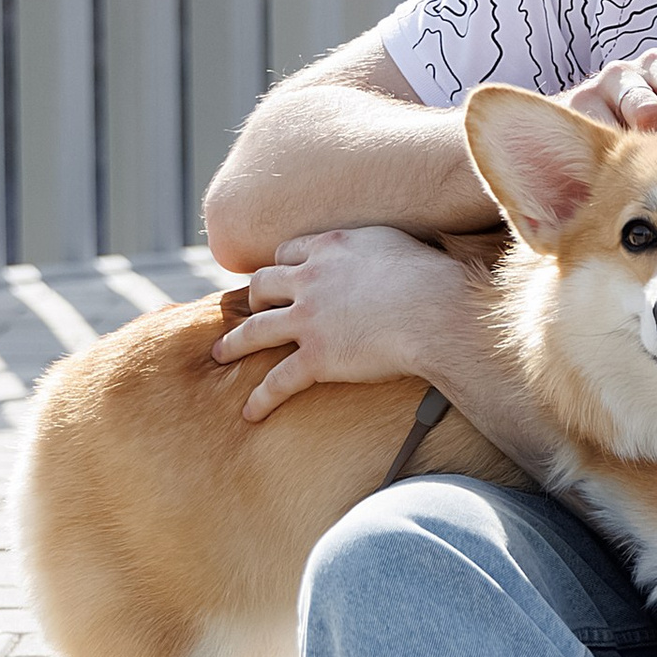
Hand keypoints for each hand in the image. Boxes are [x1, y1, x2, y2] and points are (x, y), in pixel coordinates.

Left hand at [211, 224, 455, 422]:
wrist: (437, 311)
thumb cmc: (430, 277)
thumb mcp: (395, 244)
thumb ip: (373, 249)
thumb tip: (382, 257)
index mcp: (330, 248)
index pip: (288, 253)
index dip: (282, 267)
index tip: (281, 278)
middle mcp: (311, 279)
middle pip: (263, 285)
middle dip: (252, 299)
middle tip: (248, 312)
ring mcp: (309, 319)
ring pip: (256, 330)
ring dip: (234, 343)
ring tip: (220, 354)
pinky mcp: (316, 358)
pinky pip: (278, 380)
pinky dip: (261, 398)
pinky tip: (250, 412)